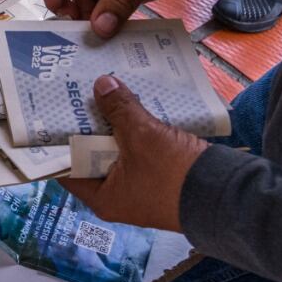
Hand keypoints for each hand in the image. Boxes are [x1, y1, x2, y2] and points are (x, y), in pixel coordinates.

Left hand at [61, 75, 207, 232]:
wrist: (230, 196)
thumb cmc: (175, 174)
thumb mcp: (143, 136)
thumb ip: (119, 110)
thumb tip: (101, 84)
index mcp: (102, 197)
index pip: (66, 168)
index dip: (57, 141)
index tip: (51, 113)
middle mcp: (117, 196)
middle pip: (92, 155)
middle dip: (89, 125)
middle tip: (77, 94)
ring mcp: (140, 187)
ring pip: (118, 150)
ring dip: (114, 125)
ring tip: (104, 92)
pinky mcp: (160, 177)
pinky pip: (140, 151)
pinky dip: (136, 131)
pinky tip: (134, 104)